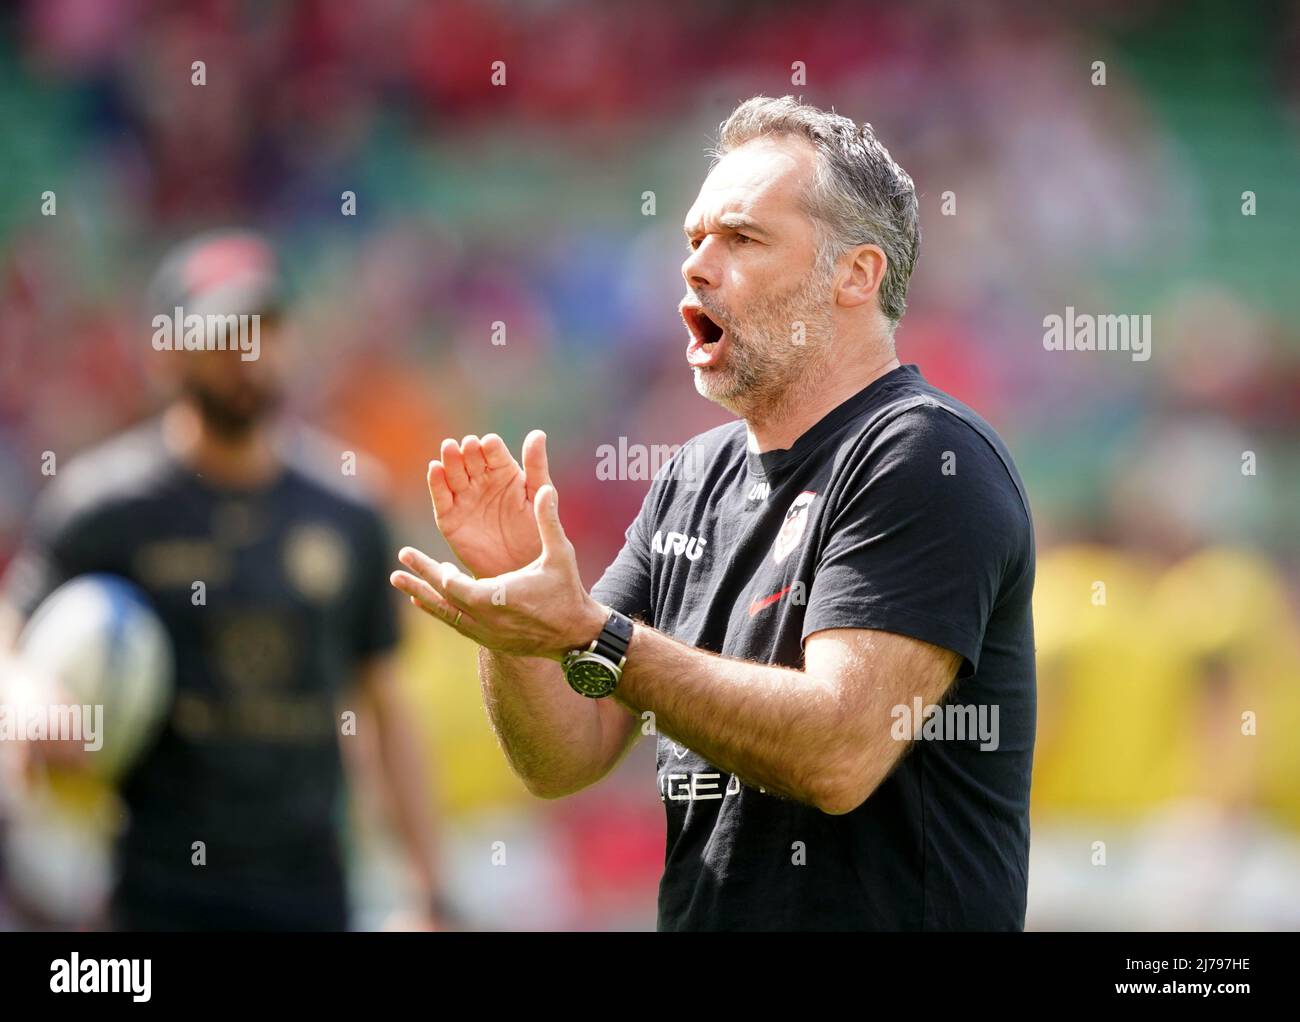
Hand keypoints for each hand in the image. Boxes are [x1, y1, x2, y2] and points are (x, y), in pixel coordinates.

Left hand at [391, 483, 607, 660]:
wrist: (575, 636)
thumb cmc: (567, 593)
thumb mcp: (560, 555)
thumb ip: (548, 521)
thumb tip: (544, 488)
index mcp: (496, 598)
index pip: (454, 586)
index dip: (438, 572)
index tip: (423, 559)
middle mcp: (484, 620)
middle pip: (442, 599)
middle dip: (421, 579)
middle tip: (400, 564)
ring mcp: (485, 634)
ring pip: (445, 614)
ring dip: (421, 596)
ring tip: (398, 582)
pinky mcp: (489, 641)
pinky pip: (455, 624)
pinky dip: (438, 611)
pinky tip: (422, 601)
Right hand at [427, 430, 551, 579]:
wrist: (518, 570)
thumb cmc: (535, 532)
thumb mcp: (538, 497)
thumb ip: (536, 466)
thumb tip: (538, 433)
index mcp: (504, 472)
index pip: (494, 453)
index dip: (490, 447)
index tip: (489, 444)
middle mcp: (481, 481)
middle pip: (470, 460)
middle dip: (468, 451)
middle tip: (467, 445)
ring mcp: (464, 498)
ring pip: (453, 474)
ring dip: (450, 461)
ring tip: (450, 449)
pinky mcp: (449, 517)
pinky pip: (441, 498)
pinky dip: (436, 483)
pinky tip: (435, 469)